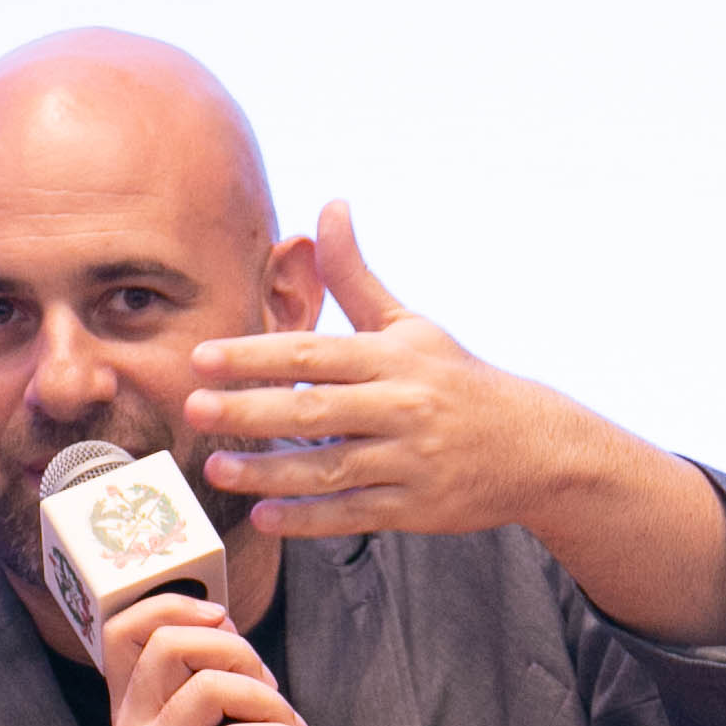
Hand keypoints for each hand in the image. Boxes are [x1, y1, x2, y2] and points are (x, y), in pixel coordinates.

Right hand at [98, 592, 320, 725]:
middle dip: (237, 649)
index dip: (176, 606)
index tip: (227, 626)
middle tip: (273, 688)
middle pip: (169, 642)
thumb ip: (219, 710)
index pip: (123, 630)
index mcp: (135, 717)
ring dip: (268, 698)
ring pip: (208, 687)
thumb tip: (257, 664)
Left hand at [186, 201, 615, 540]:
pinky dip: (310, 518)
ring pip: (330, 469)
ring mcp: (410, 461)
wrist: (532, 446)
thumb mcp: (409, 324)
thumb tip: (329, 207)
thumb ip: (356, 276)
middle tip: (193, 409)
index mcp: (392, 358)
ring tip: (216, 469)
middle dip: (251, 410)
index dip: (255, 356)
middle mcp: (401, 407)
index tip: (203, 358)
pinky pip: (354, 514)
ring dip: (270, 471)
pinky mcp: (416, 509)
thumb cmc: (457, 380)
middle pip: (315, 410)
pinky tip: (265, 516)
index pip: (314, 354)